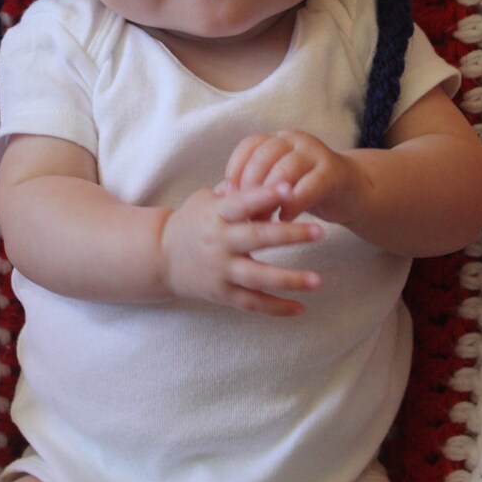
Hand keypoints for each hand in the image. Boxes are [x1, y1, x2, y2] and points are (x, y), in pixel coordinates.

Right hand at [160, 183, 322, 316]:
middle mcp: (219, 243)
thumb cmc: (192, 221)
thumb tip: (270, 174)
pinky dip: (276, 308)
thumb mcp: (207, 199)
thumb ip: (237, 191)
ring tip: (318, 280)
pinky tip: (301, 307)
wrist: (161, 258)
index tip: (290, 188)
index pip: (243, 203)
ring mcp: (221, 271)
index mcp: (216, 214)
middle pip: (257, 238)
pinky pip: (252, 303)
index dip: (265, 196)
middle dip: (290, 234)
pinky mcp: (222, 294)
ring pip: (258, 277)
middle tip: (320, 231)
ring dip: (289, 279)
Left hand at [225, 130, 366, 224]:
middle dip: (251, 186)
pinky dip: (293, 204)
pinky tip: (285, 219)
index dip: (236, 168)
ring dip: (270, 198)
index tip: (227, 193)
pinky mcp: (333, 172)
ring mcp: (316, 152)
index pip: (250, 145)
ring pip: (284, 170)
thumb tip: (220, 197)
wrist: (351, 192)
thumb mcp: (277, 183)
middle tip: (244, 213)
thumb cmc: (306, 189)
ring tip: (262, 220)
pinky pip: (307, 187)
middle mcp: (295, 139)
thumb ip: (253, 186)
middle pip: (264, 156)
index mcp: (278, 139)